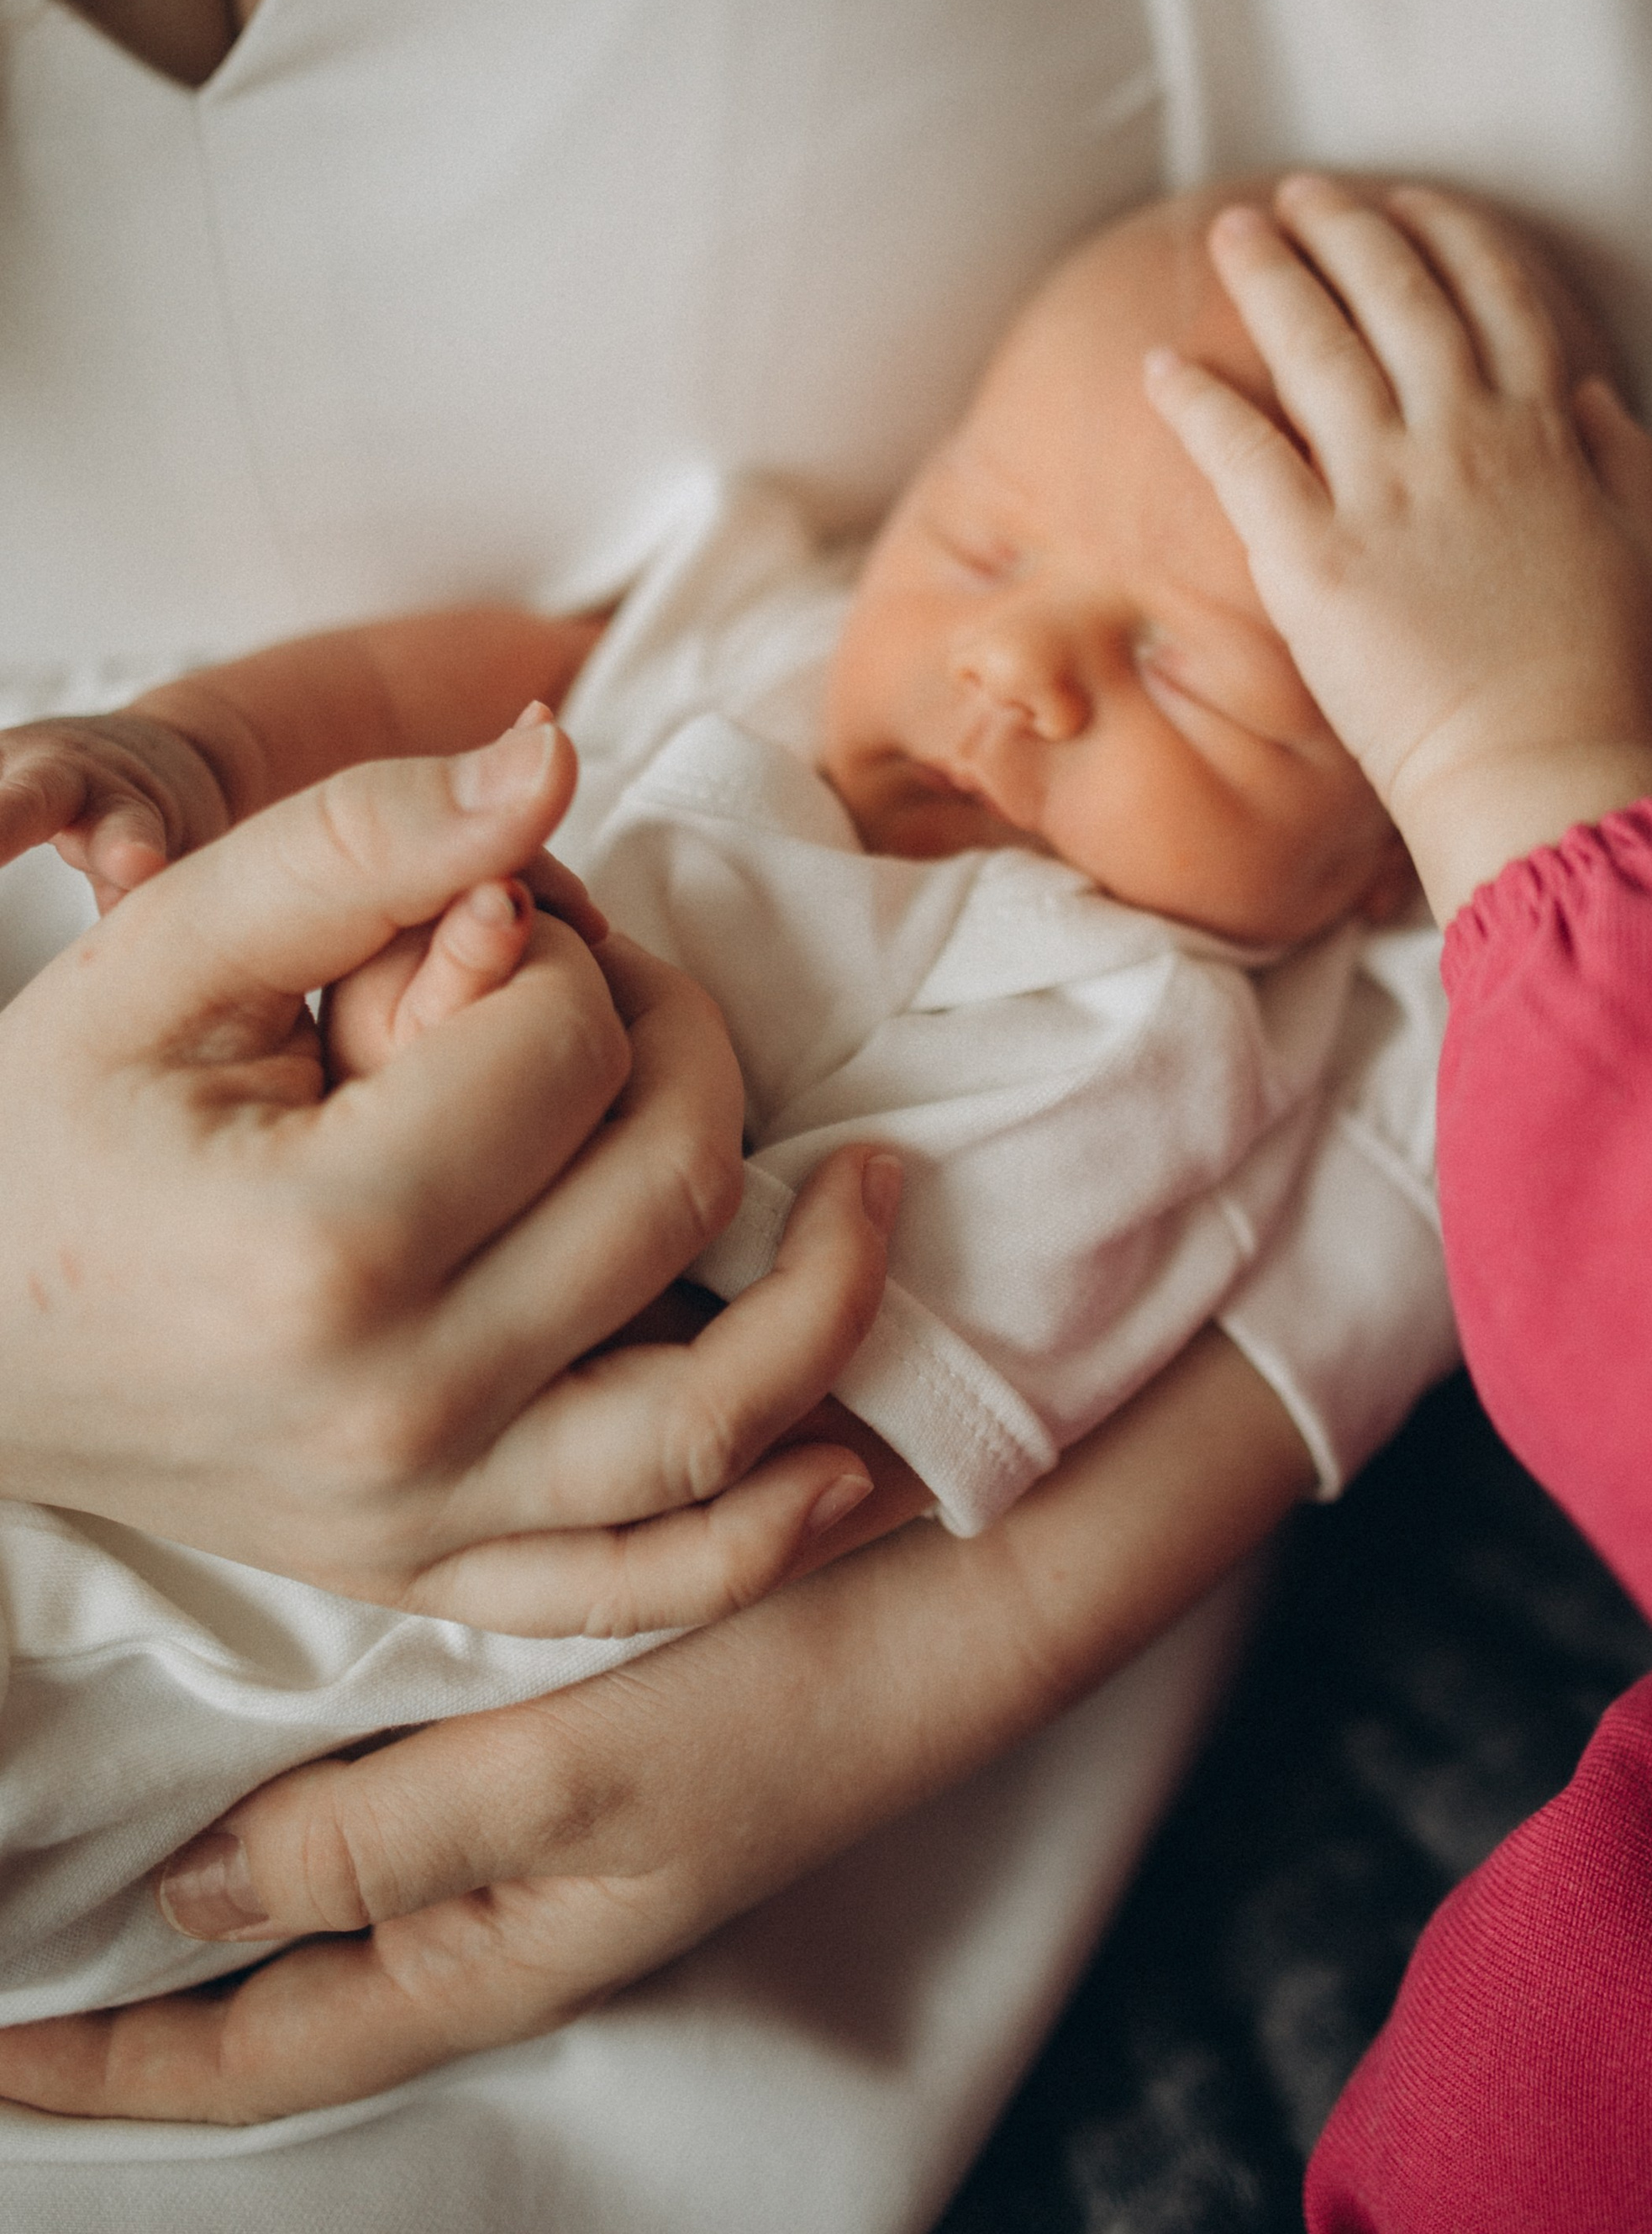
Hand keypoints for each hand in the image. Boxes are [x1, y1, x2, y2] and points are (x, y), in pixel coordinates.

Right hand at [0, 720, 893, 1627]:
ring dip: (831, 1288)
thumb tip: (557, 753)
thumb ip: (362, 842)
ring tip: (880, 1183)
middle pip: (668, 1195)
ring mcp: (420, 1520)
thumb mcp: (165, 956)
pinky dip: (775, 1534)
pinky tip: (858, 1458)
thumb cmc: (44, 1132)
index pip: (570, 1052)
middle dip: (684, 1052)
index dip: (573, 955)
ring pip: (717, 1419)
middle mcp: (394, 1407)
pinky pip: (651, 1588)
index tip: (510, 933)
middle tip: (628, 998)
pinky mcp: (428, 1579)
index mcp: (322, 1242)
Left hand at [0, 1330, 1310, 2125]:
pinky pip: (398, 1773)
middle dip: (138, 1987)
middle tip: (13, 1935)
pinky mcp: (573, 1716)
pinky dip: (307, 1764)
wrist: (967, 1579)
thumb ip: (386, 1843)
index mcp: (502, 1946)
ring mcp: (544, 1810)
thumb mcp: (582, 1777)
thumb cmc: (792, 1685)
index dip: (103, 2065)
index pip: (256, 2050)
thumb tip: (190, 1903)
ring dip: (214, 1877)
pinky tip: (262, 1707)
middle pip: (280, 1982)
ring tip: (94, 1839)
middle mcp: (509, 1896)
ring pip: (331, 1873)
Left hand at [1147, 174, 1651, 919]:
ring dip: (1270, 278)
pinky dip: (1197, 402)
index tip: (1408, 203)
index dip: (1447, 236)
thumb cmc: (1600, 681)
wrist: (1537, 770)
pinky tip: (1159, 365)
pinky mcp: (1312, 558)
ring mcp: (1384, 494)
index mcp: (1543, 437)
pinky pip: (1242, 454)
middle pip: (1395, 296)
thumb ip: (1625, 464)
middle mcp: (1461, 442)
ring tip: (1232, 234)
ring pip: (1317, 348)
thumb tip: (1595, 395)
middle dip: (1343, 230)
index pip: (1493, 297)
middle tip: (1297, 195)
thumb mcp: (1648, 555)